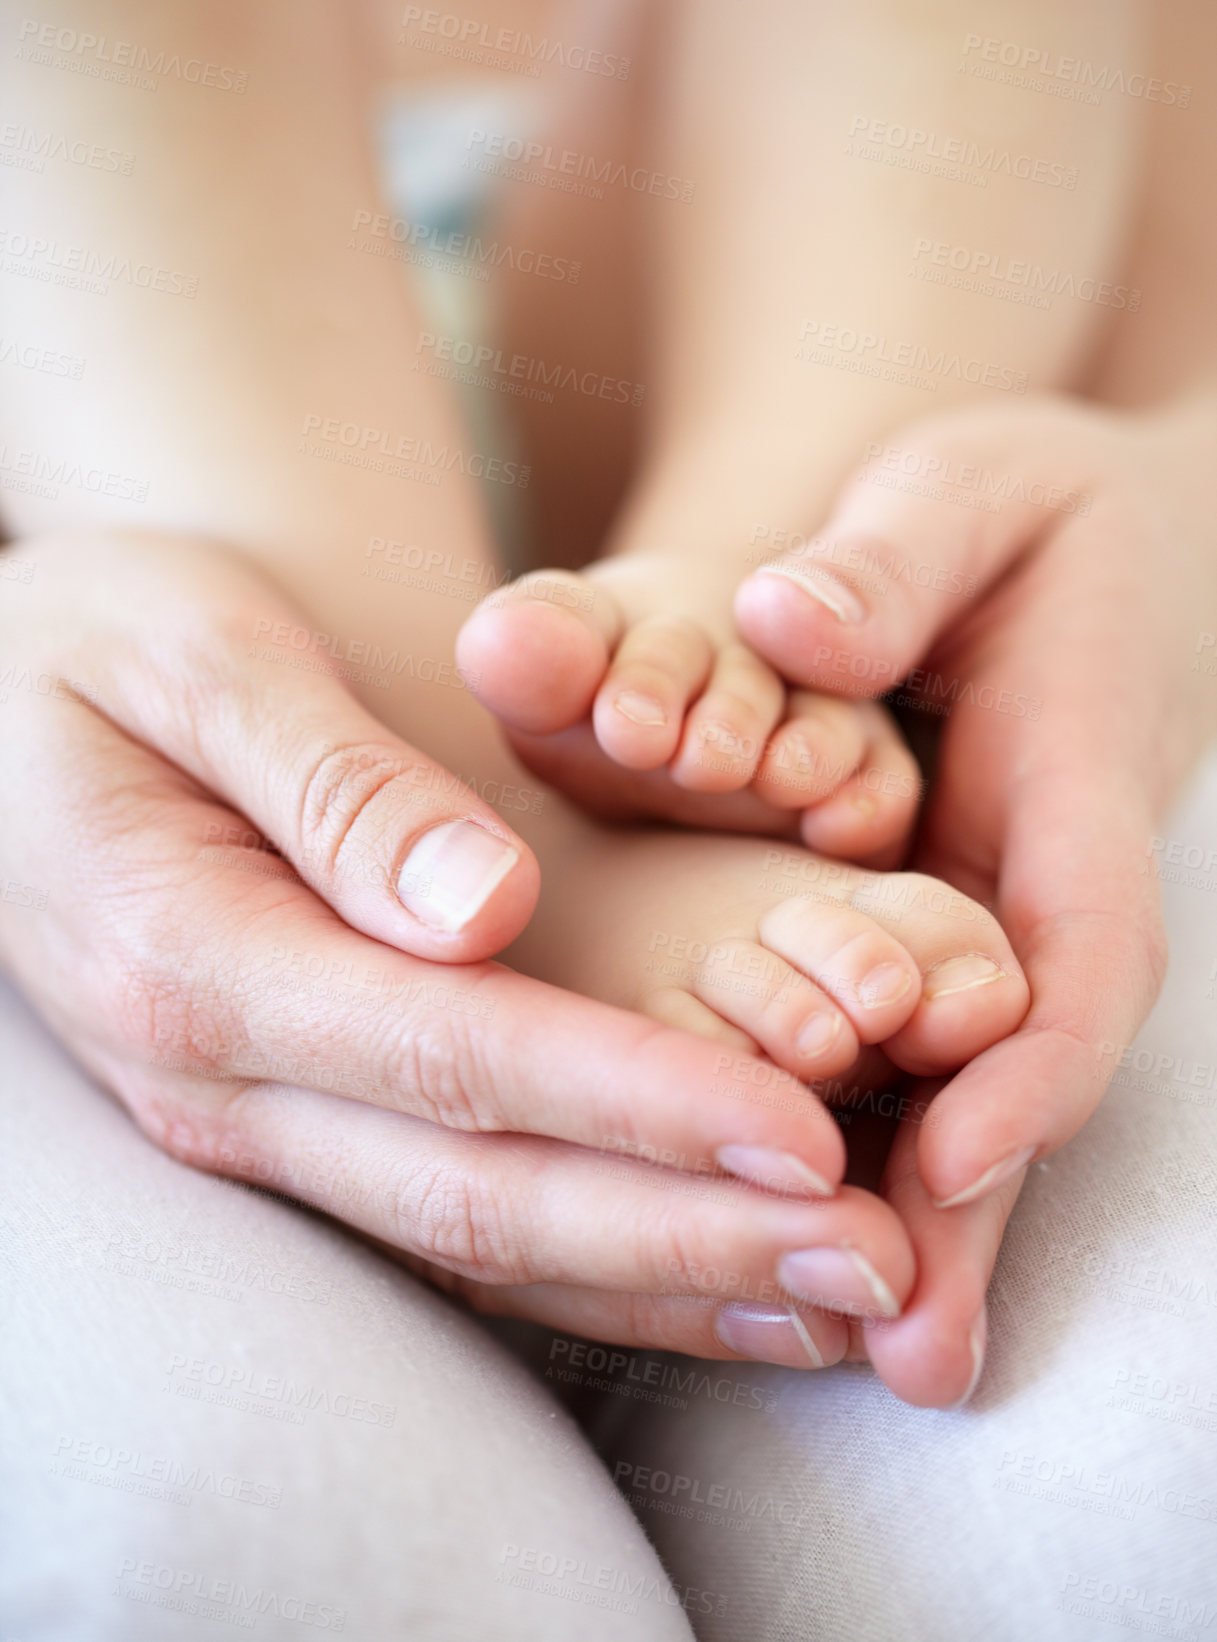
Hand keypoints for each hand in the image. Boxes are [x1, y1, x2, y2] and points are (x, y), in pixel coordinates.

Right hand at [0, 530, 917, 1369]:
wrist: (22, 708)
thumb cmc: (110, 645)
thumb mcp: (197, 659)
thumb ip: (332, 784)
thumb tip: (479, 908)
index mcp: (197, 960)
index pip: (450, 1059)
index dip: (632, 1103)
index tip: (801, 1132)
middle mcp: (226, 1083)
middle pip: (484, 1195)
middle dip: (689, 1232)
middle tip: (880, 1261)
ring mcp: (259, 1128)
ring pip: (483, 1243)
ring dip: (672, 1277)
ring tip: (846, 1295)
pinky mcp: (301, 1129)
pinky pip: (459, 1225)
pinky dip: (604, 1264)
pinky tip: (728, 1280)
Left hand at [735, 392, 1216, 1401]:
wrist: (1055, 541)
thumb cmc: (1019, 516)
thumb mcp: (970, 488)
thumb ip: (895, 558)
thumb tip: (792, 624)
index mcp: (1070, 781)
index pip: (1075, 939)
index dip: (1032, 1056)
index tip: (962, 1153)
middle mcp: (1038, 884)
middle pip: (1026, 1063)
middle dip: (981, 1203)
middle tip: (920, 1355)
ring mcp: (992, 925)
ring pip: (970, 1085)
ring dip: (935, 1219)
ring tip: (885, 1359)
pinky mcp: (934, 936)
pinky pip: (918, 1053)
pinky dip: (887, 1148)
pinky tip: (824, 1239)